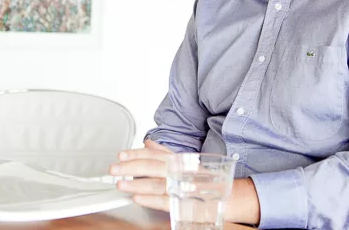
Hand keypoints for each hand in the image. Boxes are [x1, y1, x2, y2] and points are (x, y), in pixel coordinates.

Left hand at [109, 140, 260, 225]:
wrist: (233, 196)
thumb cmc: (209, 179)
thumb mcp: (187, 162)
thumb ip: (165, 152)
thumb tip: (147, 143)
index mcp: (181, 160)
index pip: (156, 154)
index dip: (137, 153)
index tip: (122, 154)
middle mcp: (183, 172)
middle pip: (154, 167)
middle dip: (133, 167)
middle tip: (115, 169)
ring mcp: (186, 187)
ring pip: (158, 184)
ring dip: (138, 184)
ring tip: (122, 184)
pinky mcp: (188, 203)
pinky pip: (167, 201)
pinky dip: (152, 200)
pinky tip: (139, 198)